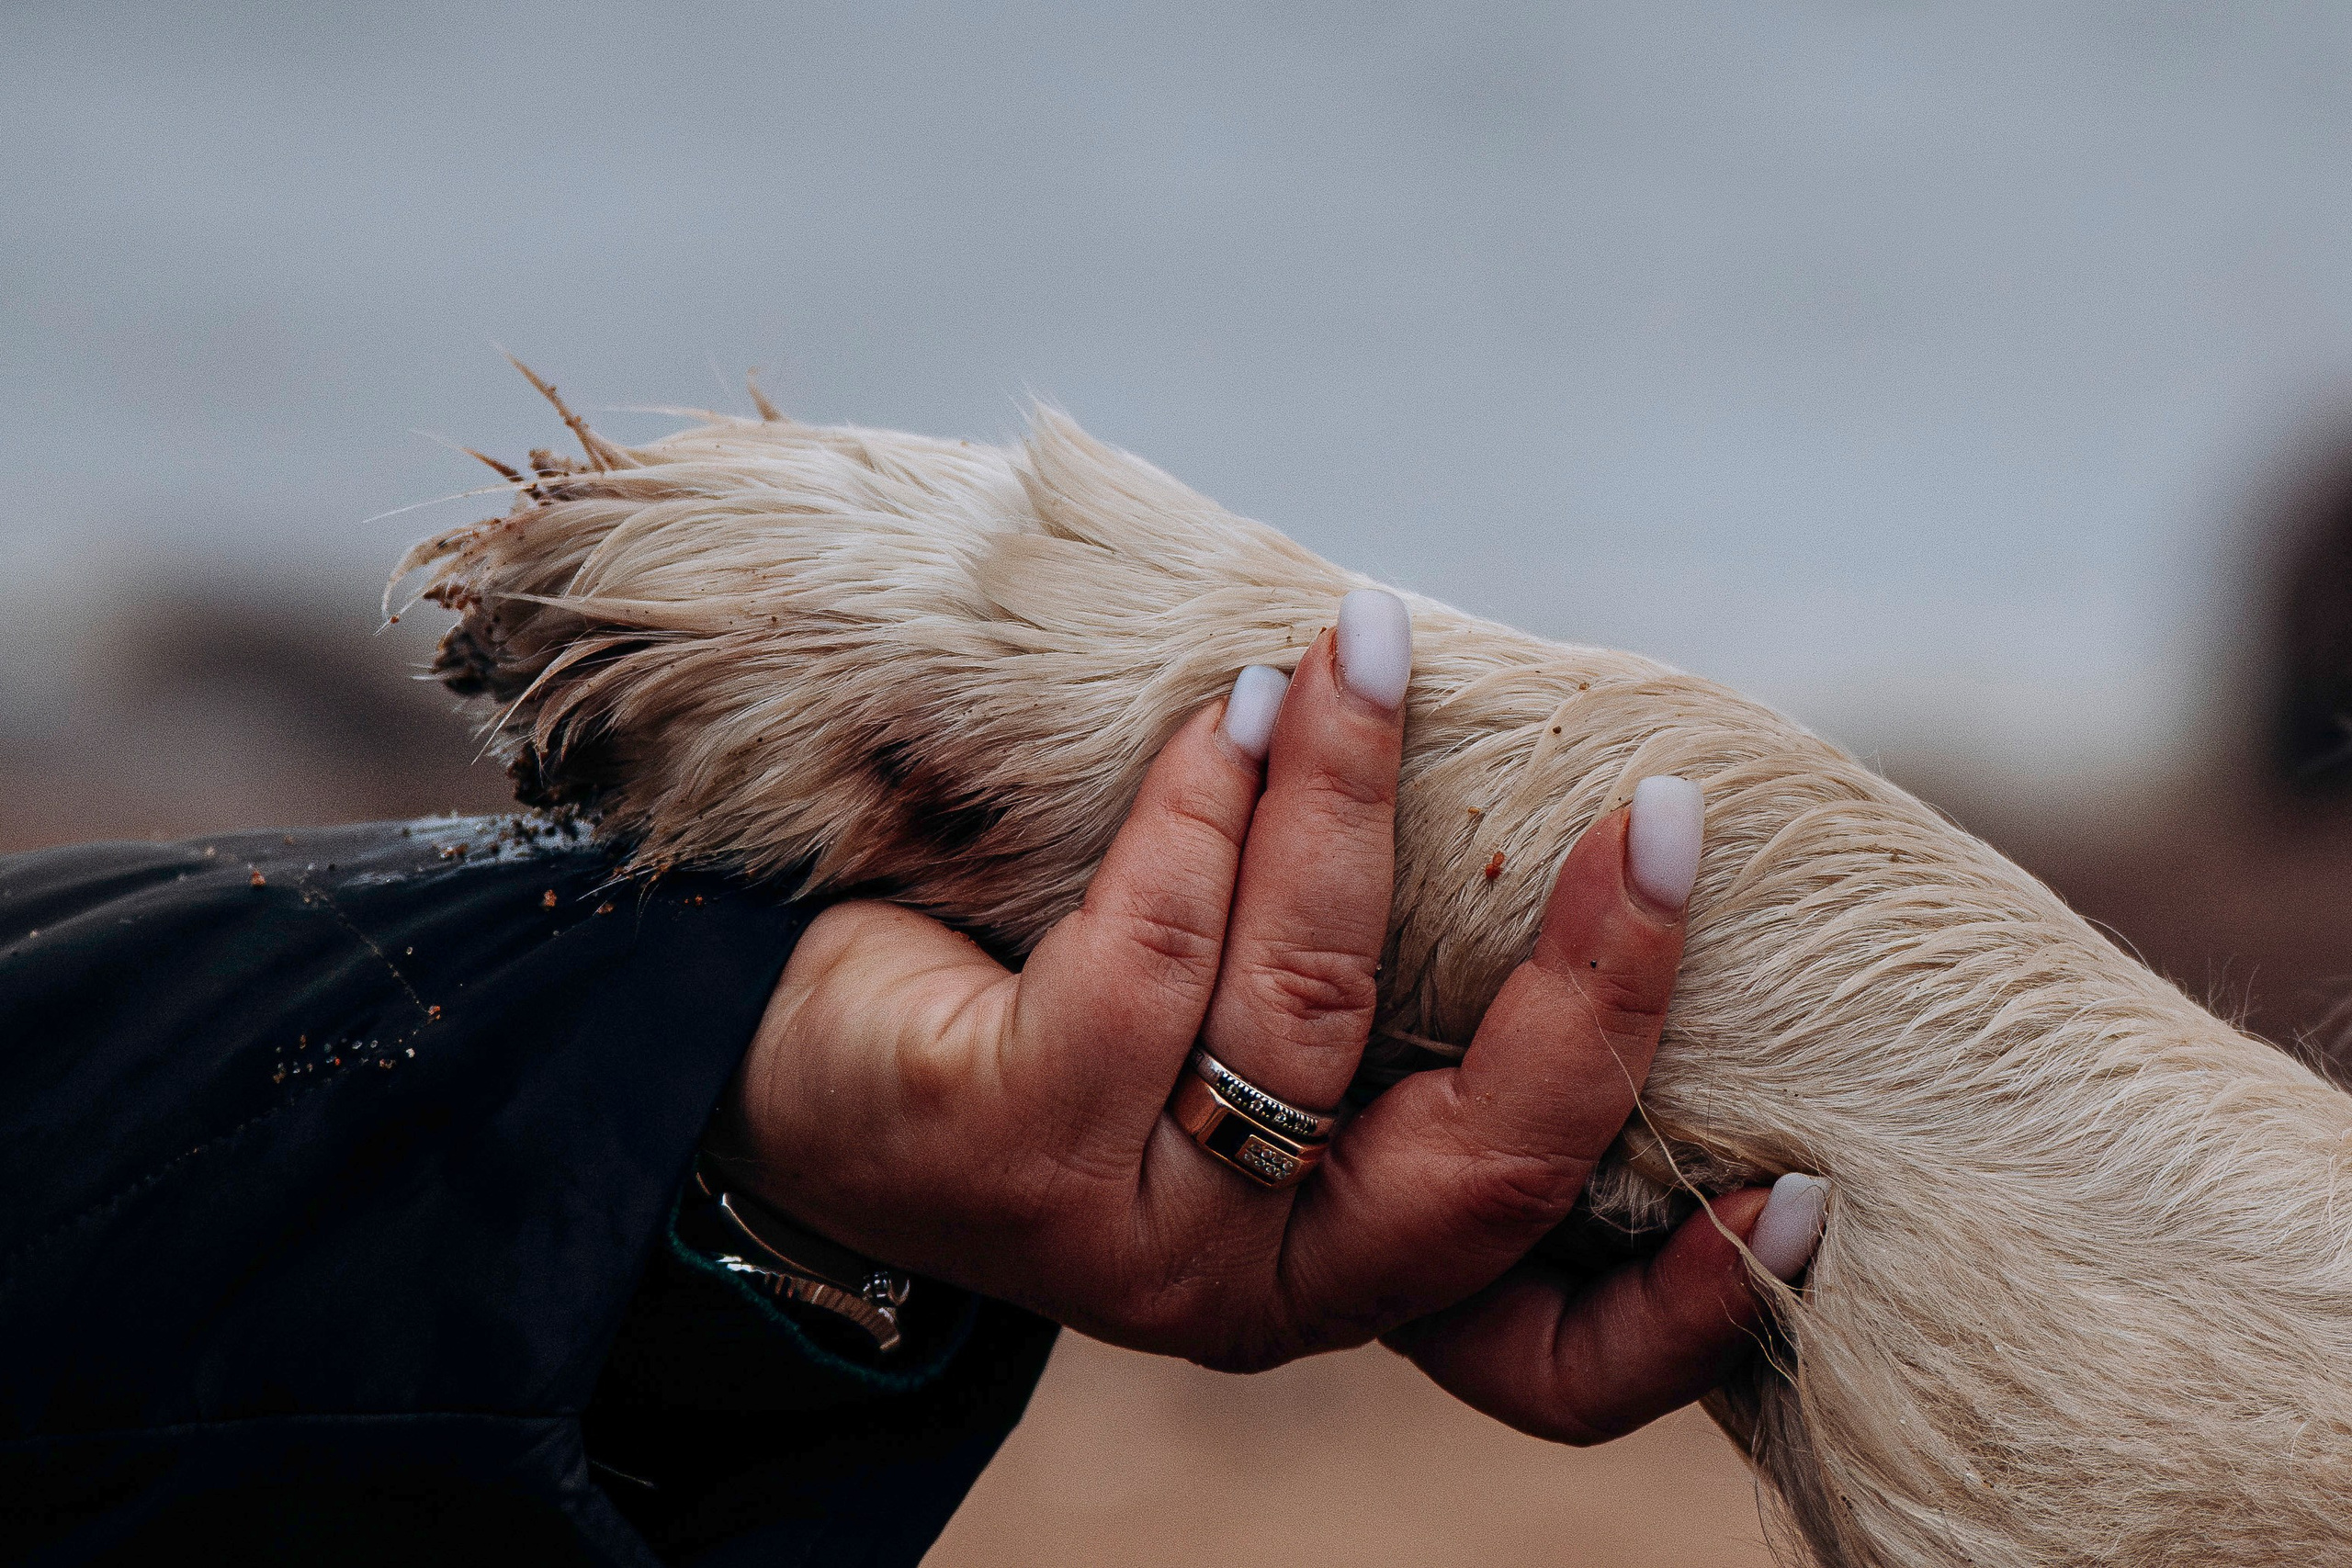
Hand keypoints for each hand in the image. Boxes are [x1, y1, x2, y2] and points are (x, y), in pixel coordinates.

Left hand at [716, 588, 1821, 1431]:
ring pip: (1307, 1020)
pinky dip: (1210, 804)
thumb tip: (1576, 815)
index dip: (1689, 1307)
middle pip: (1479, 1178)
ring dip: (1355, 808)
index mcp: (1345, 1273)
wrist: (795, 1051)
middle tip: (1661, 819)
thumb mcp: (1257, 1026)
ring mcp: (1124, 1234)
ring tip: (1371, 652)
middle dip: (1591, 992)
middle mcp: (1255, 1289)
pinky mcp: (1001, 1143)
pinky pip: (1150, 956)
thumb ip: (1397, 988)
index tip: (1810, 1191)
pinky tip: (1235, 710)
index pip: (1548, 1368)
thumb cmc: (1074, 1004)